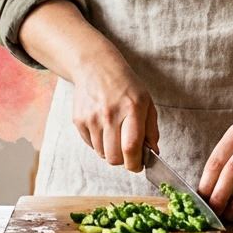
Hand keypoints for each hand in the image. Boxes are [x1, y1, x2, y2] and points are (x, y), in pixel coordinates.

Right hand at [70, 57, 158, 172]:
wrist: (96, 67)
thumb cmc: (125, 85)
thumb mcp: (146, 101)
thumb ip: (151, 129)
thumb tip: (153, 153)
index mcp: (132, 109)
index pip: (131, 147)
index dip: (135, 164)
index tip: (138, 166)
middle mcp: (110, 114)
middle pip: (114, 157)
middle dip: (123, 161)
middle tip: (127, 153)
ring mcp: (92, 118)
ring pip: (102, 154)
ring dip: (110, 151)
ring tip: (115, 134)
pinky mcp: (79, 120)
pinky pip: (91, 145)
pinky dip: (99, 143)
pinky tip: (103, 127)